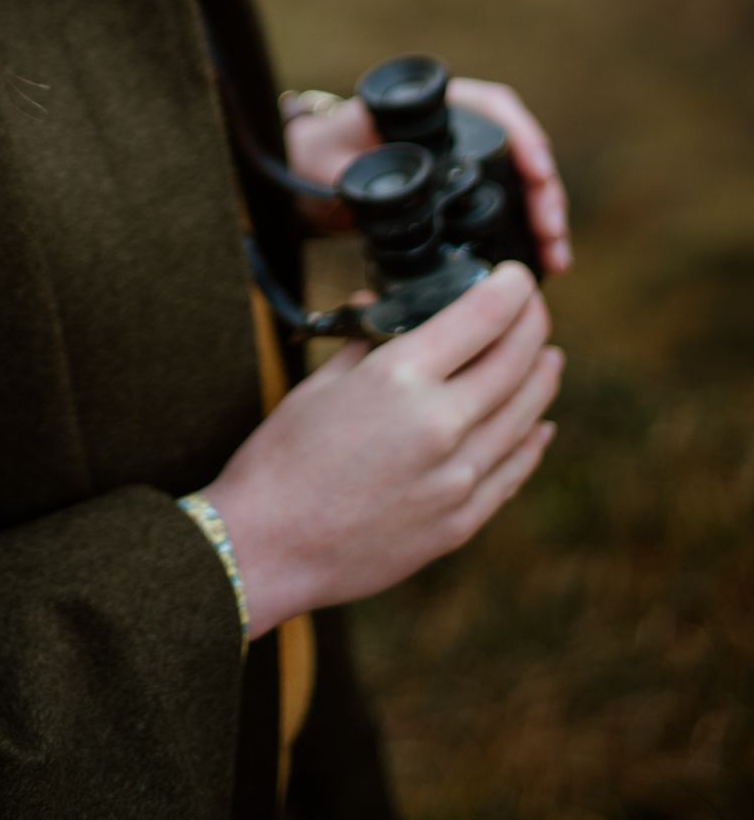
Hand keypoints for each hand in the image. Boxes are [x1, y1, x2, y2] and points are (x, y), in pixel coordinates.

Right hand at [202, 260, 562, 634]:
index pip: (481, 317)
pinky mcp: (461, 522)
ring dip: (542, 379)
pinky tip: (540, 425)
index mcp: (400, 378)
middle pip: (515, 362)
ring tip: (550, 357)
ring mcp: (457, 478)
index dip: (510, 288)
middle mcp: (440, 424)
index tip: (517, 274)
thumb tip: (381, 305)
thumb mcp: (320, 382)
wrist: (270, 545)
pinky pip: (513, 472)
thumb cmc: (283, 455)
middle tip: (535, 308)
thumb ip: (365, 341)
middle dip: (533, 326)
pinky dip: (533, 442)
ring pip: (526, 416)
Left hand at [282, 78, 572, 275]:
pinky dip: (527, 231)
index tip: (537, 169)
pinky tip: (542, 261)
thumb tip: (387, 186)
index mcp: (431, 107)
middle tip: (551, 232)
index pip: (492, 105)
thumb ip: (356, 166)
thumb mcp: (333, 155)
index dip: (522, 134)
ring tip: (557, 257)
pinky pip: (509, 205)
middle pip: (518, 150)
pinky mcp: (468, 192)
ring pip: (521, 182)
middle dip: (544, 191)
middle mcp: (457, 129)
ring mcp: (467, 161)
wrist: (311, 175)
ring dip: (543, 217)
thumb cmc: (321, 153)